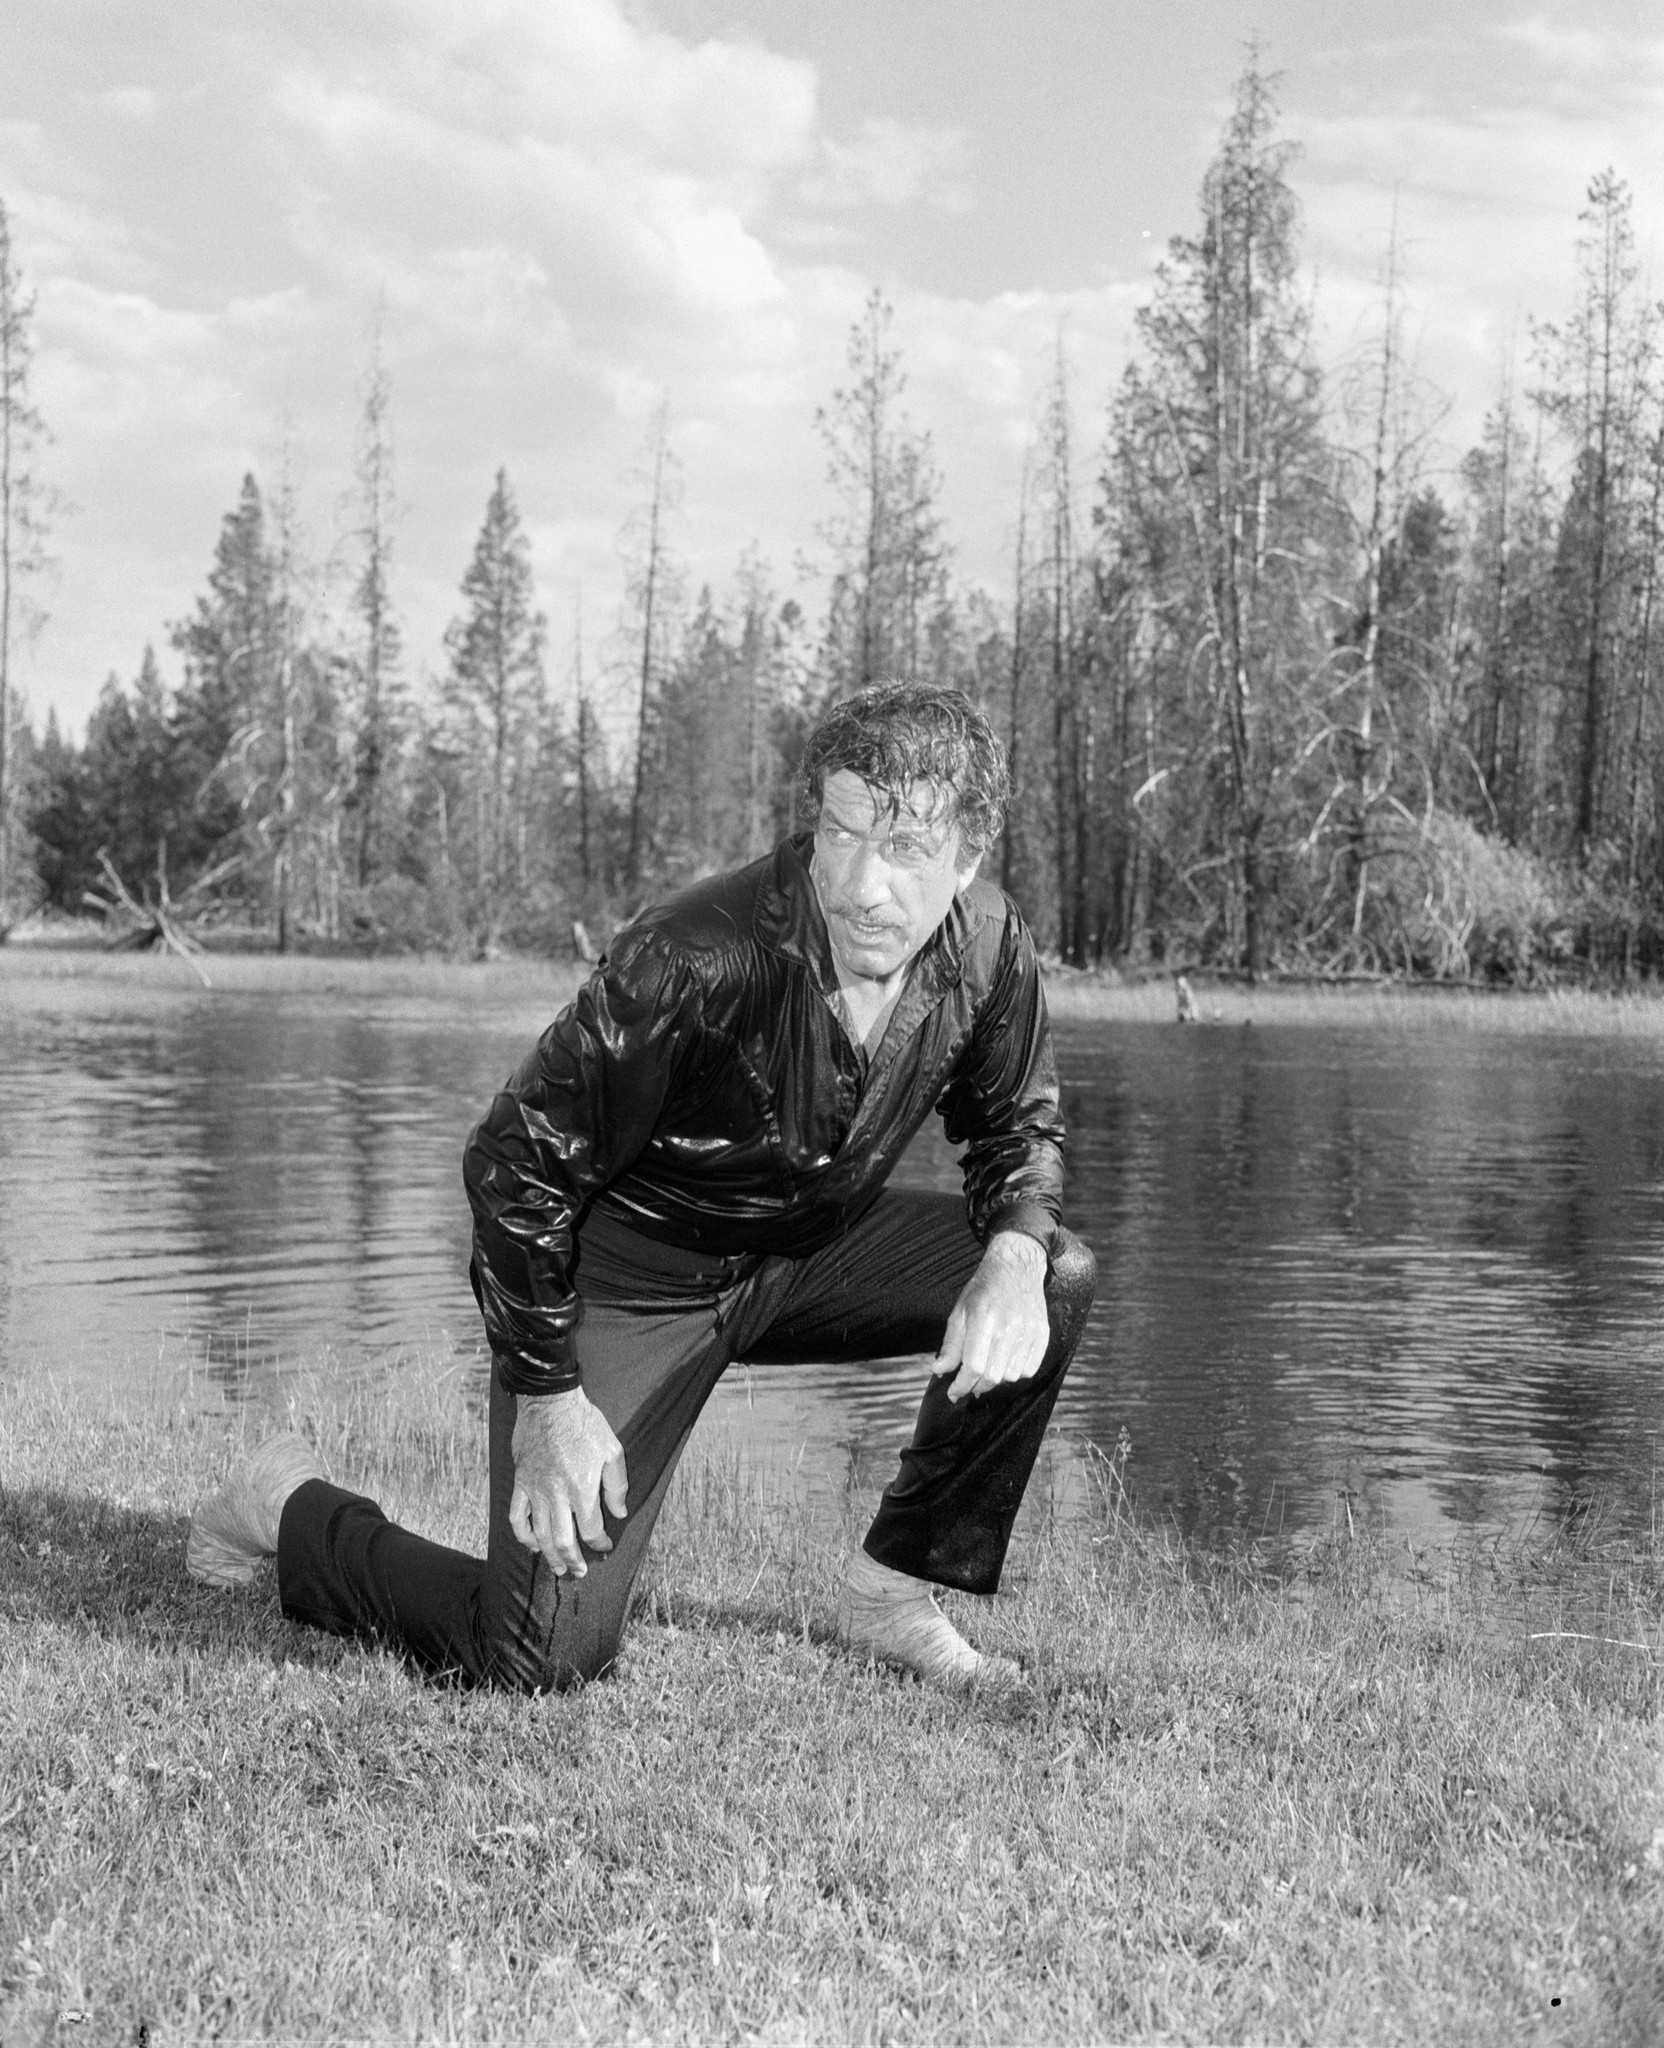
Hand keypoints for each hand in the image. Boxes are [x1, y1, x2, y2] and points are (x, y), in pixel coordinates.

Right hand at [509, 1388, 628, 1575]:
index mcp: (581, 1487)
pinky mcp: (520, 1483)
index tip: (605, 1546)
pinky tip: (531, 1545)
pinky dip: (523, 1535)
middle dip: (573, 1561)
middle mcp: (556, 1494)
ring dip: (550, 1555)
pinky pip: (517, 1517)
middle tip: (579, 1572)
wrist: (549, 1403)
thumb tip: (619, 1513)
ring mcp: (535, 1490)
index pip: (591, 1529)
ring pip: (540, 1534)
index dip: (599, 1543)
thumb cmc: (584, 1424)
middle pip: (563, 1540)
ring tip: (558, 1568)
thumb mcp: (612, 1450)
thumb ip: (617, 1486)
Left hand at [931, 1233, 1049, 1403]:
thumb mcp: (960, 1312)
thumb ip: (951, 1345)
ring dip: (996, 1380)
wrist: (1017, 1267)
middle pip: (993, 1376)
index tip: (953, 1392)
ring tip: (986, 1369)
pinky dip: (1014, 1373)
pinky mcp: (1042, 1334)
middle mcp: (1009, 1326)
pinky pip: (1029, 1369)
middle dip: (976, 1386)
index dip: (962, 1385)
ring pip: (1011, 1376)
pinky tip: (1004, 1362)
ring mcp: (1029, 1331)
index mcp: (984, 1318)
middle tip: (968, 1385)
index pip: (974, 1365)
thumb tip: (939, 1371)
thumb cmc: (984, 1290)